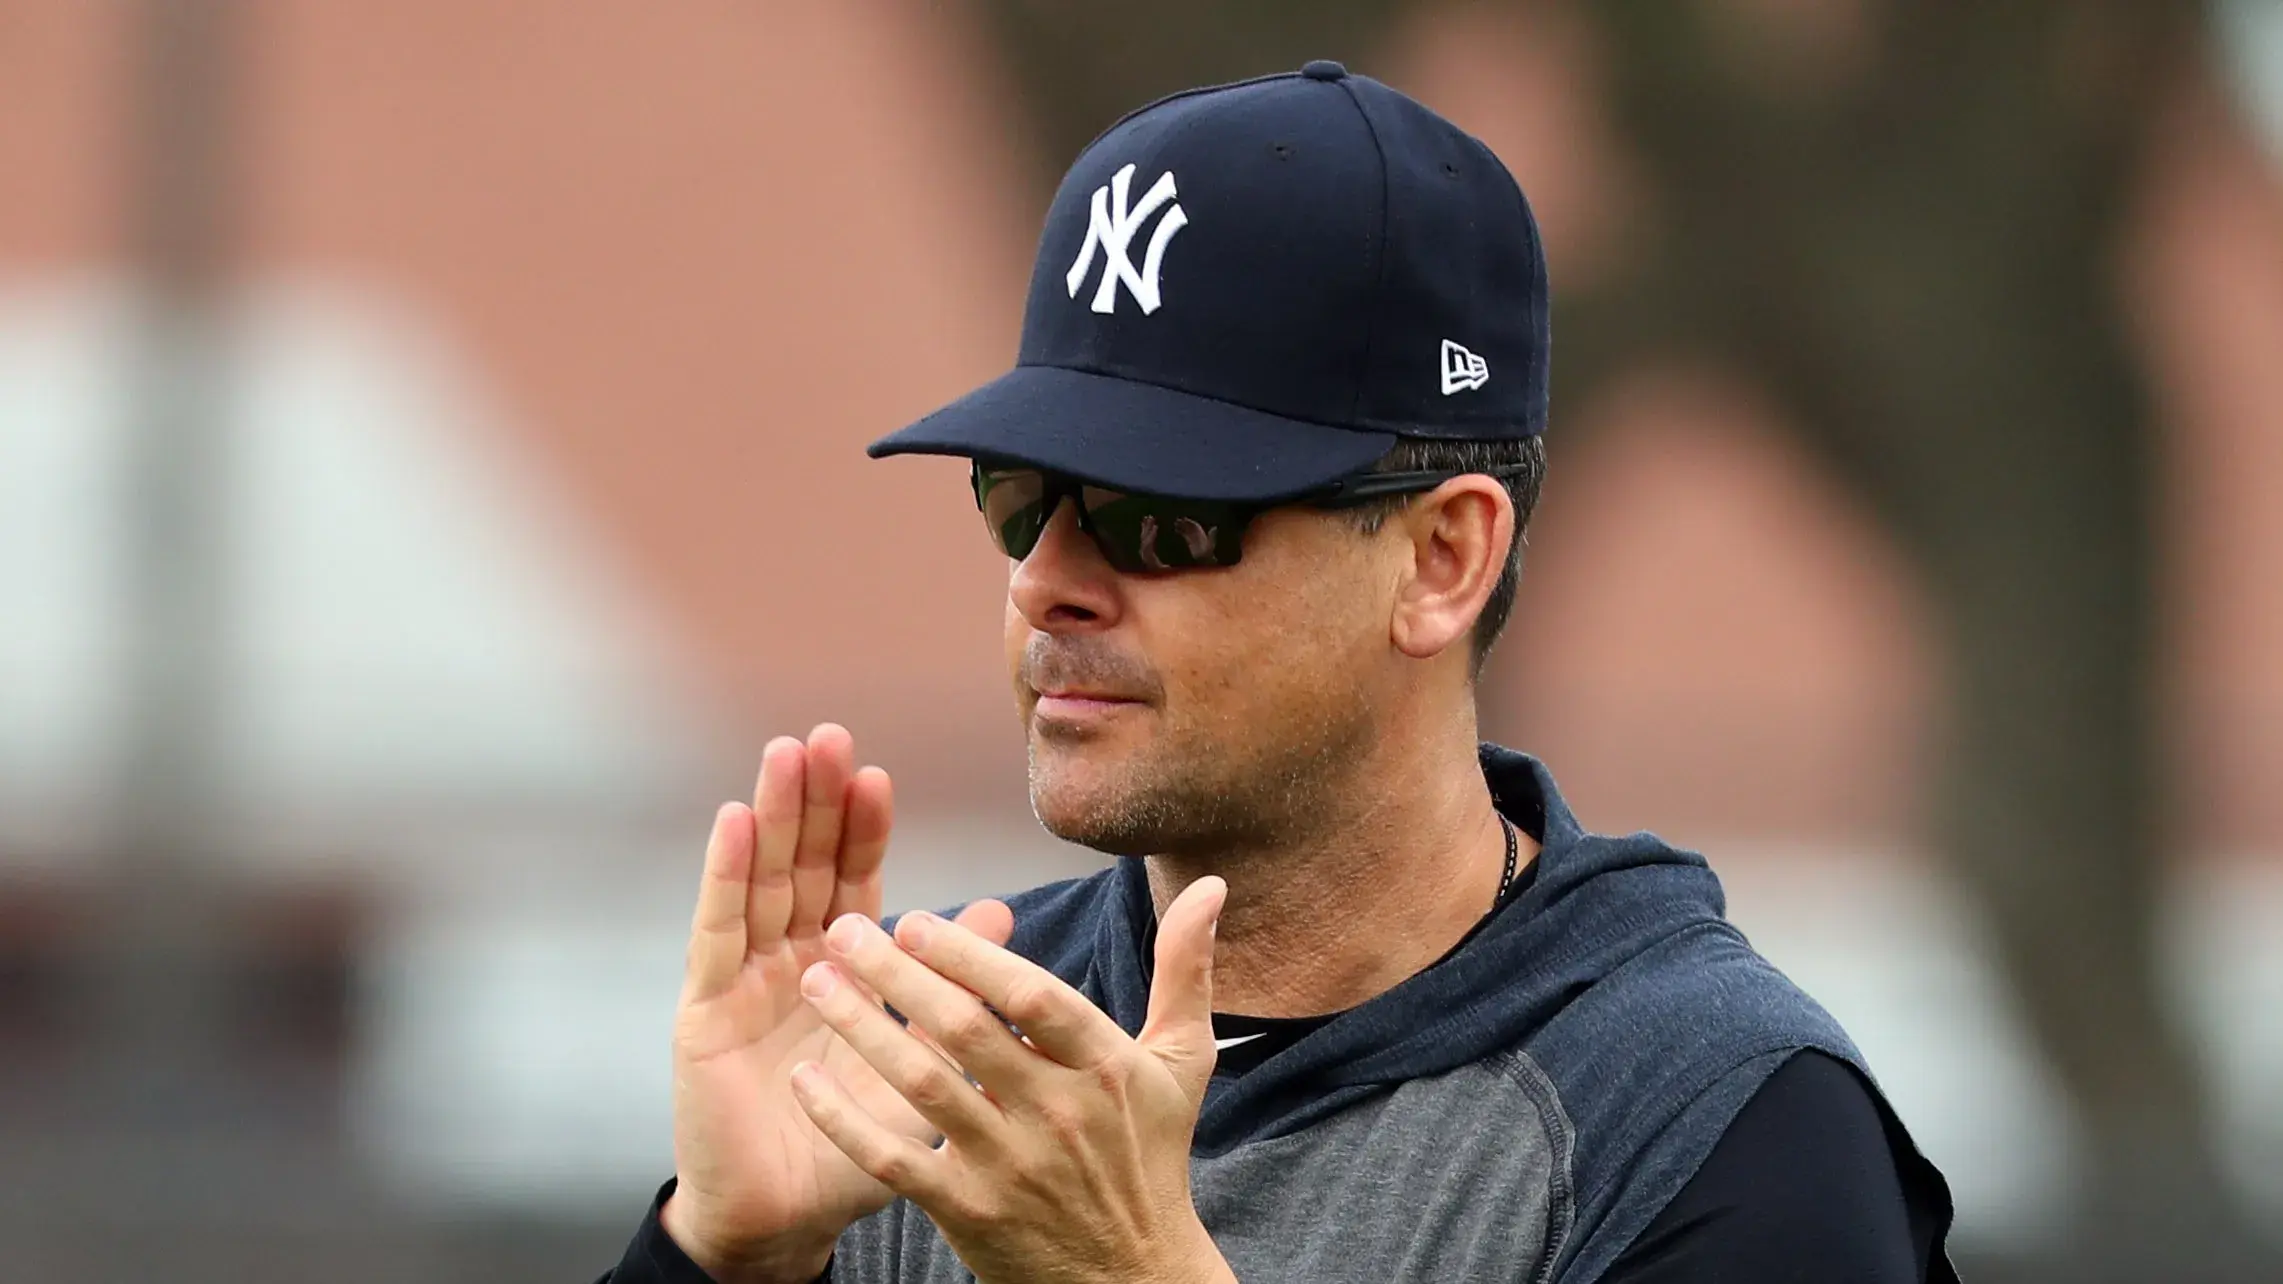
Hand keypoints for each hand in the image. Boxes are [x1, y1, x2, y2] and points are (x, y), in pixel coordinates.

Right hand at [661, 725, 1016, 1283]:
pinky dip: (727, 874)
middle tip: (829, 735)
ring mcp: (741, 983)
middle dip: (815, 801)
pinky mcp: (703, 1010)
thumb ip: (953, 985)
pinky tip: (736, 820)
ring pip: (760, 882)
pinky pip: (717, 931)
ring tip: (786, 753)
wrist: (787, 1222)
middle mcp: (788, 964)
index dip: (864, 830)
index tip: (879, 774)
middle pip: (803, 866)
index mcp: (842, 972)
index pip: (854, 884)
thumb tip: (1004, 910)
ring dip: (774, 816)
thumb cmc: (854, 1148)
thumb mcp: (919, 1061)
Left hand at [790, 875, 1237, 1283]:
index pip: (1034, 999)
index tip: (916, 919)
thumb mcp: (1182, 1061)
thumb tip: (1210, 886)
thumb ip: (1186, 970)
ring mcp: (1009, 1166)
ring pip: (922, 1086)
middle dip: (896, 975)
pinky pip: (893, 1159)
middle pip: (965, 1033)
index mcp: (1105, 1067)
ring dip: (861, 1030)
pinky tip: (804, 1078)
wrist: (1132, 1278)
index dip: (971, 956)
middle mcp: (1057, 1114)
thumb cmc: (1150, 1156)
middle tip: (842, 930)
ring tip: (815, 982)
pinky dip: (844, 1119)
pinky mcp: (968, 1212)